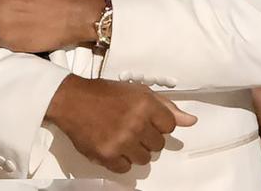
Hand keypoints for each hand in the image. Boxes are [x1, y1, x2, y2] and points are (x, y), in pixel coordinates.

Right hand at [47, 76, 196, 173]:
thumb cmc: (103, 94)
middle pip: (158, 145)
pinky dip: (119, 161)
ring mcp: (122, 142)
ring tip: (120, 137)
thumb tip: (191, 121)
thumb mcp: (137, 92)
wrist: (70, 100)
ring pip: (144, 159)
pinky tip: (112, 146)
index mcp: (145, 105)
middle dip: (146, 137)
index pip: (169, 127)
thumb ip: (165, 107)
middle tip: (130, 127)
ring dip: (134, 150)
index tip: (144, 119)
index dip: (157, 124)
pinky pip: (125, 169)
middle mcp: (136, 124)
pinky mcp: (108, 156)